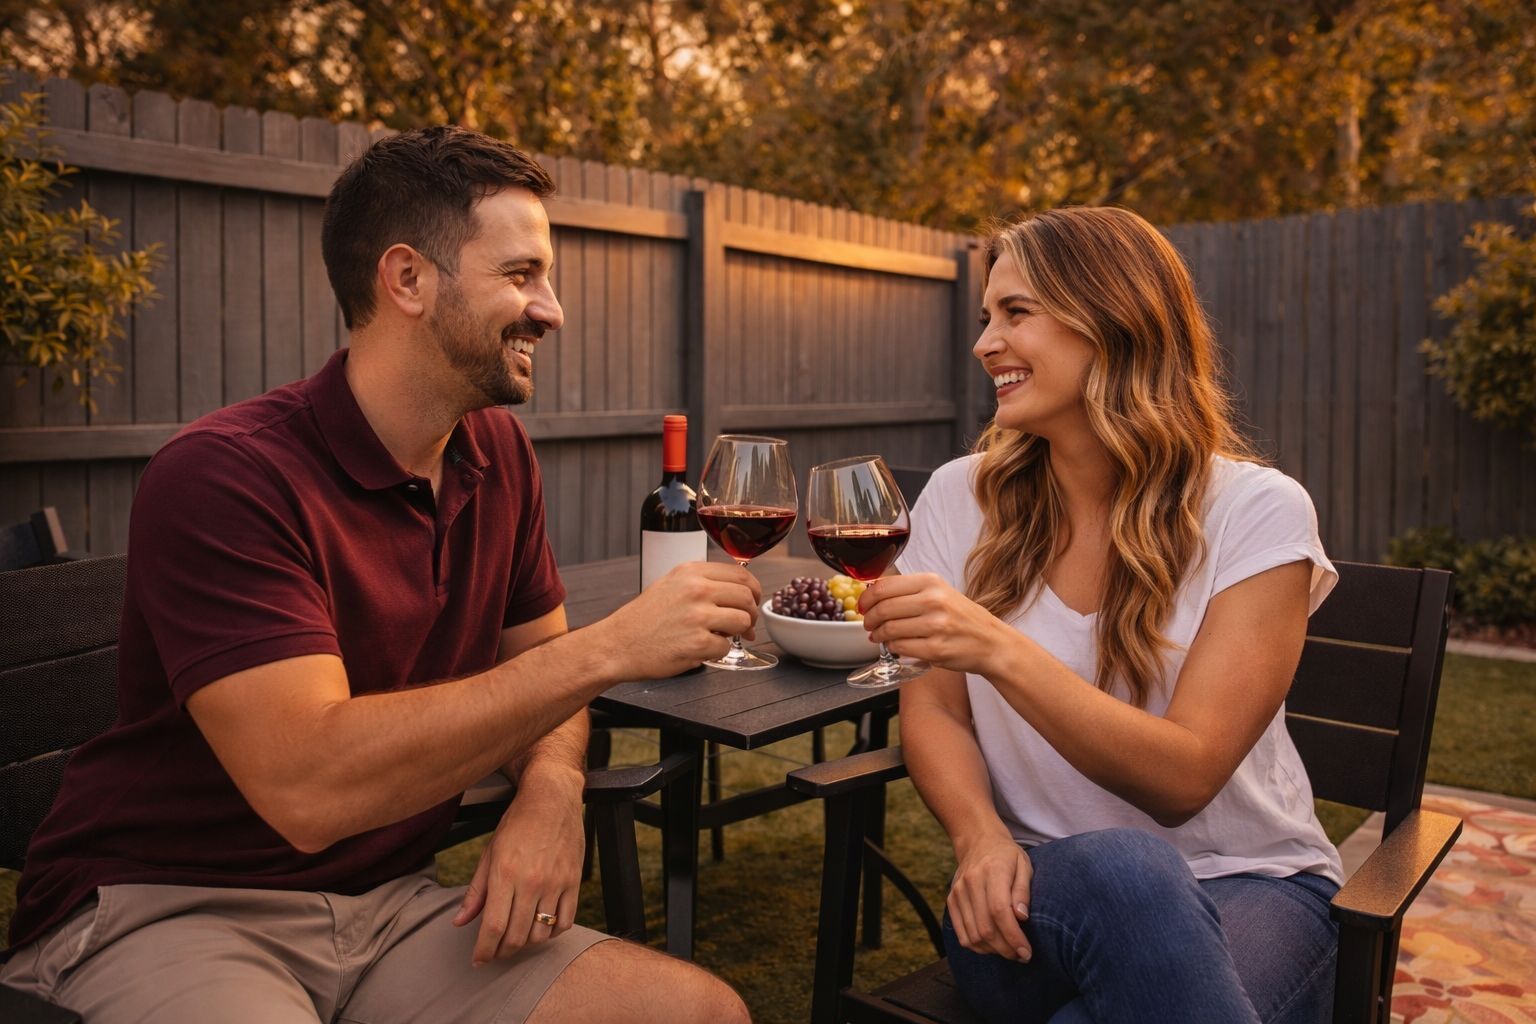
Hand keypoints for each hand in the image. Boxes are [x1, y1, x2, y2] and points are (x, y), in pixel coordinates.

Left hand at [452, 768, 584, 964]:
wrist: (552, 798)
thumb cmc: (517, 823)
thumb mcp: (489, 853)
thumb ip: (476, 891)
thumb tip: (460, 922)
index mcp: (505, 874)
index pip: (492, 927)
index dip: (484, 951)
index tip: (479, 960)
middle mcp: (531, 882)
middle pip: (516, 936)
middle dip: (502, 951)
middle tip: (495, 951)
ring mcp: (555, 883)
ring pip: (541, 933)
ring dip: (526, 944)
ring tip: (517, 938)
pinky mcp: (573, 882)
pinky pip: (565, 921)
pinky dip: (552, 932)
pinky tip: (541, 927)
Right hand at [600, 561, 761, 677]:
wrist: (617, 644)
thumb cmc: (643, 618)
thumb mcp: (671, 584)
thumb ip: (702, 582)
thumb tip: (738, 590)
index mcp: (691, 572)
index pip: (740, 574)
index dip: (753, 590)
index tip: (752, 600)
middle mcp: (696, 590)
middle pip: (746, 597)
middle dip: (751, 613)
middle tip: (746, 625)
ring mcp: (698, 616)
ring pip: (743, 621)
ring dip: (738, 633)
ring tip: (721, 636)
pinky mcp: (697, 643)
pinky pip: (726, 647)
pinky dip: (718, 652)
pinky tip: (701, 649)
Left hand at [858, 573, 1012, 676]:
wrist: (990, 642)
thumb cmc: (961, 617)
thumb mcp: (939, 592)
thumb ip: (908, 590)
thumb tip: (872, 592)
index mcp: (931, 582)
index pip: (884, 586)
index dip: (866, 598)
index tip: (862, 606)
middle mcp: (934, 600)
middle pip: (883, 608)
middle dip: (868, 618)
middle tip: (867, 624)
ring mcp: (935, 626)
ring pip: (889, 629)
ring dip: (878, 635)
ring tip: (878, 636)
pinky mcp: (935, 649)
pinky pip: (900, 648)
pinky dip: (891, 647)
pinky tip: (894, 645)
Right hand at [948, 830, 1033, 961]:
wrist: (978, 841)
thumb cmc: (1007, 856)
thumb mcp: (1024, 865)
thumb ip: (1023, 891)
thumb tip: (1021, 917)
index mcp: (992, 870)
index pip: (1000, 911)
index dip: (1013, 936)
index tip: (1026, 952)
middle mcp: (971, 882)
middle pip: (986, 928)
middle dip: (1006, 949)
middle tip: (1022, 955)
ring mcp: (958, 892)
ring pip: (973, 936)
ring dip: (993, 951)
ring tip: (1010, 951)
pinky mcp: (951, 900)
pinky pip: (962, 935)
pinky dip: (978, 947)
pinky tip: (993, 946)